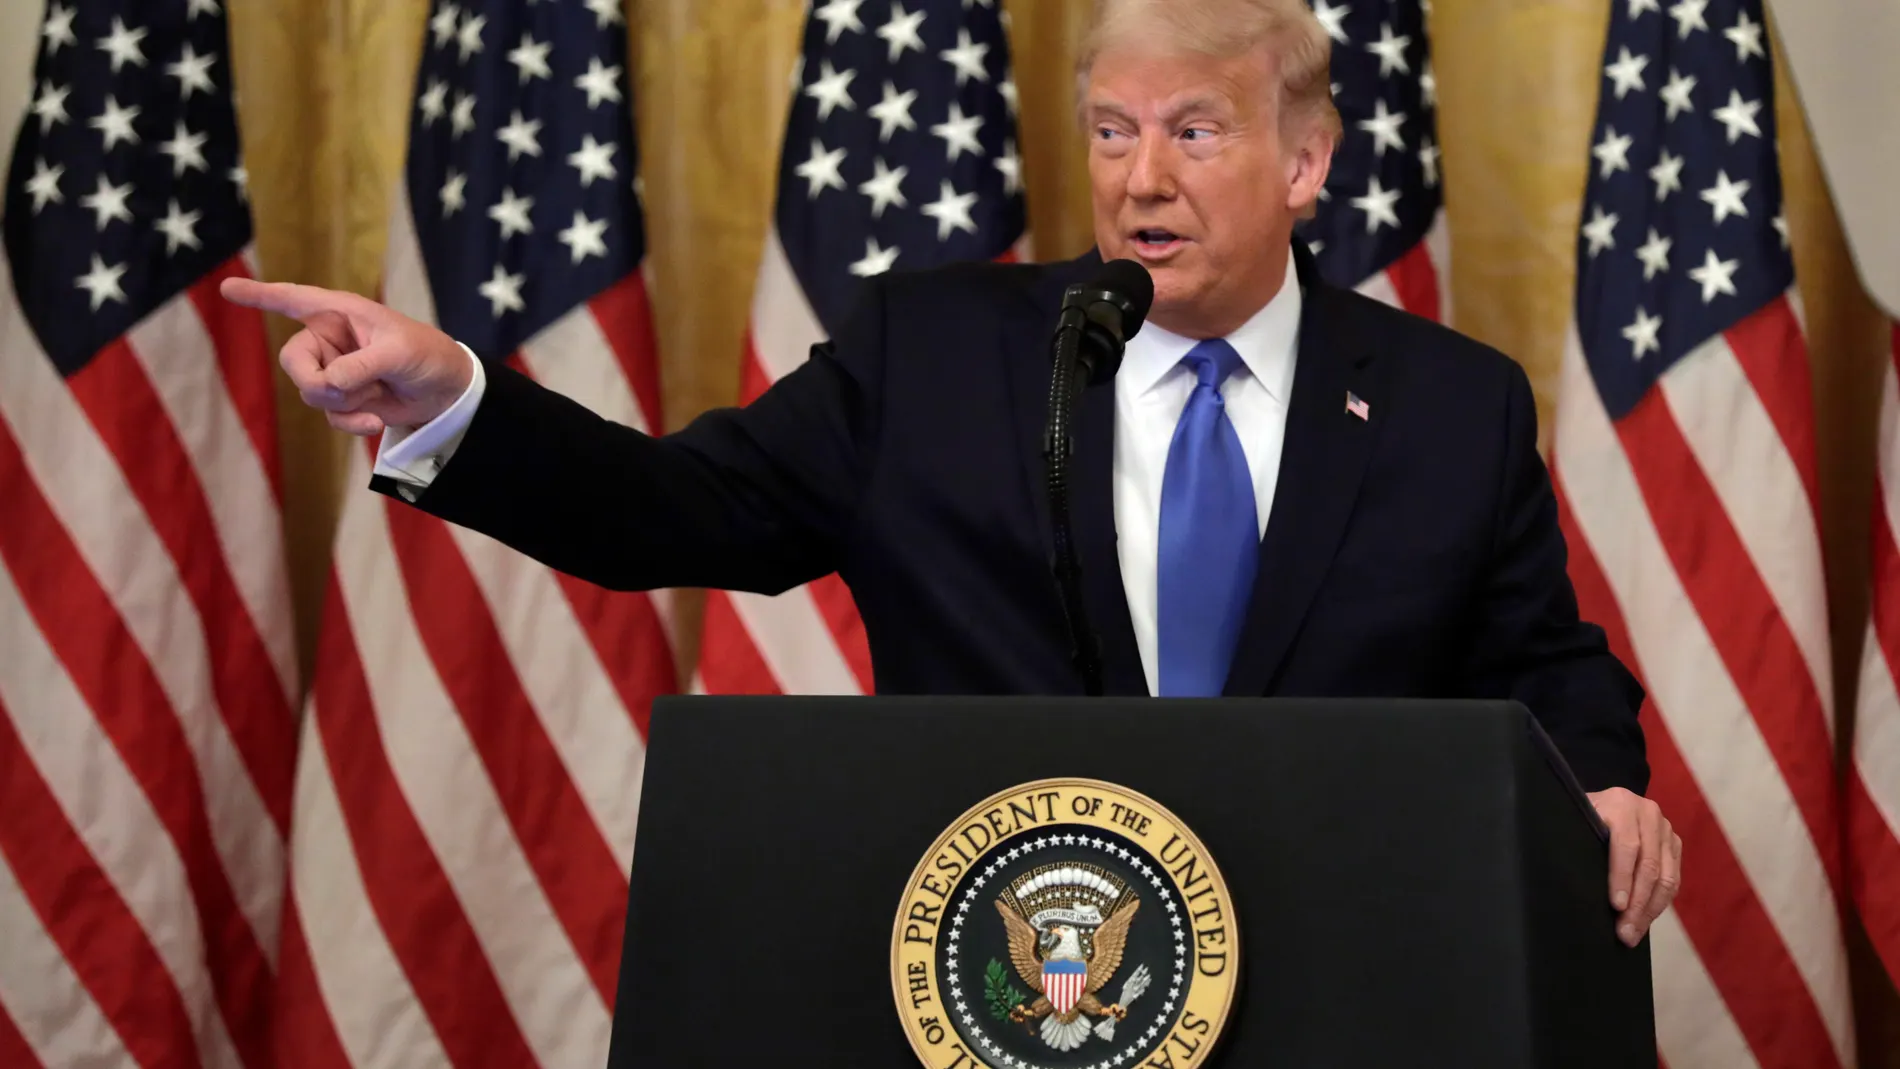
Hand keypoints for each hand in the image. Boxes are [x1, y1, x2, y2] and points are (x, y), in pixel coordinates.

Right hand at [221, 278, 471, 436]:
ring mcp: (334, 370)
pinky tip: (376, 421)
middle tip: (337, 390)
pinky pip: (330, 415)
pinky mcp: (343, 399)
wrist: (446, 390)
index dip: (259, 295)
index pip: (292, 300)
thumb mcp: (399, 354)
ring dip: (343, 402)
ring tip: (376, 394)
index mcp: (340, 313)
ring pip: (311, 392)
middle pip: (293, 362)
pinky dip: (351, 422)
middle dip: (313, 381)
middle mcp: (330, 339)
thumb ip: (361, 366)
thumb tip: (328, 385)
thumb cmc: (426, 355)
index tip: (227, 288)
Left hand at [1587, 787, 1680, 946]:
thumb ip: (1577, 842)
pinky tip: (1645, 920)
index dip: (1622, 878)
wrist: (1602, 803)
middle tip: (1625, 932)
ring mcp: (1665, 828)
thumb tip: (1572, 882)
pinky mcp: (1674, 844)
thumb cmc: (1580, 817)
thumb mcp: (1576, 823)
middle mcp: (1648, 813)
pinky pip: (1673, 880)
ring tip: (1634, 933)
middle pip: (1648, 865)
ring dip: (1650, 910)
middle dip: (1637, 903)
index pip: (1626, 846)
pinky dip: (1659, 903)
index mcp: (1621, 804)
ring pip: (1666, 877)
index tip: (1617, 906)